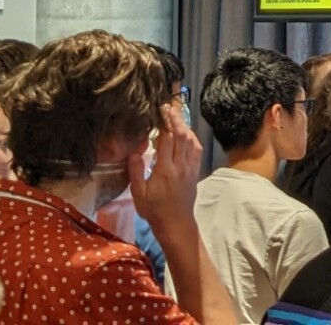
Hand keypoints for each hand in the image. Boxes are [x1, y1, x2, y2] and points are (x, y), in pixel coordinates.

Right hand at [132, 103, 201, 236]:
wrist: (175, 222)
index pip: (167, 140)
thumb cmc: (154, 209)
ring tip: (177, 117)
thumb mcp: (138, 193)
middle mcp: (180, 166)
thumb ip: (136, 171)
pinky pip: (196, 150)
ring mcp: (190, 168)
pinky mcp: (195, 171)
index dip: (165, 124)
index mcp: (165, 170)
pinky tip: (187, 134)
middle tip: (170, 107)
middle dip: (176, 119)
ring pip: (191, 142)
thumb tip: (134, 152)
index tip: (160, 112)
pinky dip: (192, 139)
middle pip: (182, 136)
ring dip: (185, 127)